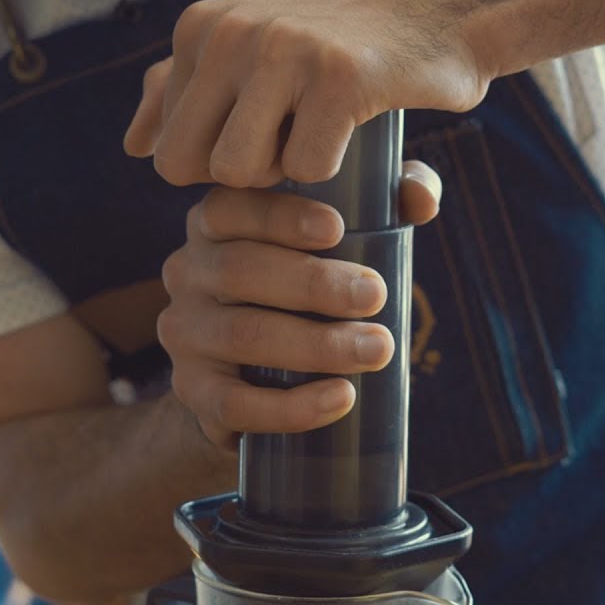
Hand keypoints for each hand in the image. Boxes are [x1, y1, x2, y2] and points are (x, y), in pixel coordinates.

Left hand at [123, 0, 487, 187]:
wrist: (434, 14)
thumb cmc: (337, 47)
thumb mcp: (247, 50)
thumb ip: (183, 91)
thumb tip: (133, 147)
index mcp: (199, 27)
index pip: (168, 151)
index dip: (219, 164)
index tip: (266, 132)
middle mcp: (229, 31)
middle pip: (188, 167)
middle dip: (238, 179)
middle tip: (286, 147)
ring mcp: (281, 49)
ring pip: (238, 172)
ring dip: (282, 174)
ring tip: (315, 133)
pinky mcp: (336, 77)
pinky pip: (306, 169)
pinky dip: (332, 169)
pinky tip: (351, 128)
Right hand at [158, 161, 441, 450]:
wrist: (254, 380)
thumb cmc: (311, 289)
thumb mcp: (344, 236)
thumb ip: (387, 202)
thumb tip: (419, 199)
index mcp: (216, 225)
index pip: (231, 208)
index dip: (279, 216)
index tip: (336, 228)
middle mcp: (188, 272)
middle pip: (240, 271)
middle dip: (314, 284)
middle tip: (375, 296)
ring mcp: (184, 335)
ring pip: (241, 336)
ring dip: (315, 345)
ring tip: (377, 349)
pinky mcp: (195, 393)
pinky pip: (235, 403)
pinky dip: (291, 406)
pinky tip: (341, 398)